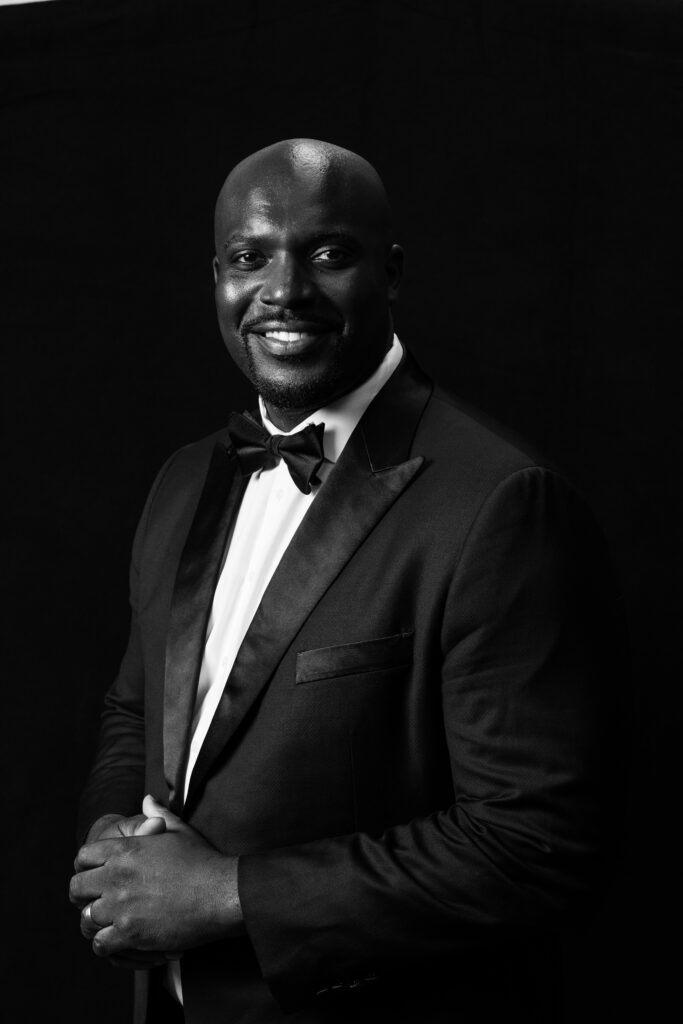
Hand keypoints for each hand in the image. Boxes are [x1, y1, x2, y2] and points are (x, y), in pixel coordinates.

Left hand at [70, 796, 242, 959]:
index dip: (86, 866)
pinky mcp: (130, 933)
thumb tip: (147, 800)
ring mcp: (121, 906)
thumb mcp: (179, 830)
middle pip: (77, 888)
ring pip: (86, 918)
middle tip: (97, 901)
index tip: (95, 875)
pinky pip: (100, 944)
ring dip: (97, 921)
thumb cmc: (202, 861)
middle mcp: (116, 877)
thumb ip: (157, 814)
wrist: (220, 892)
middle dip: (84, 895)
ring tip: (110, 923)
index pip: (84, 857)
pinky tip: (120, 941)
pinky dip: (107, 945)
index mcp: (125, 850)